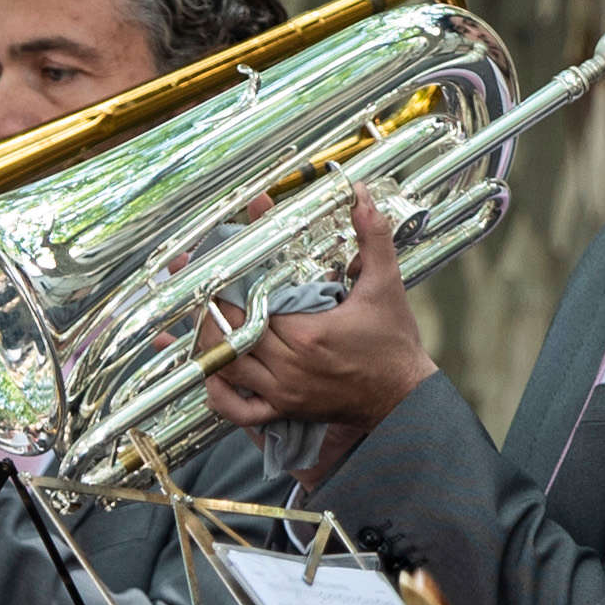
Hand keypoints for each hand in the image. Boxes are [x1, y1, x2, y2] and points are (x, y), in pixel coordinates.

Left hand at [195, 193, 428, 447]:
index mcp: (307, 334)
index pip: (251, 307)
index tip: (221, 267)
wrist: (404, 394)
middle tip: (201, 286)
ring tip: (204, 317)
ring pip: (227, 368)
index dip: (230, 286)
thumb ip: (373, 237)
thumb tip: (360, 194)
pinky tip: (213, 372)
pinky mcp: (283, 410)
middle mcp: (289, 366)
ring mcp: (283, 392)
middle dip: (213, 310)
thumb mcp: (385, 284)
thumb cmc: (393, 340)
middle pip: (231, 335)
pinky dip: (218, 394)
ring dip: (211, 343)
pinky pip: (237, 411)